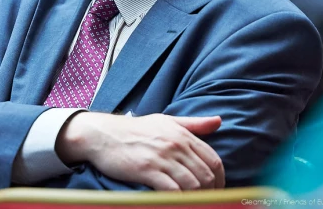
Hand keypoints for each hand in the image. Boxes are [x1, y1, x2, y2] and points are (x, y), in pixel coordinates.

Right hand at [56, 112, 223, 190]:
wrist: (101, 134)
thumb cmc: (134, 129)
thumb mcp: (164, 120)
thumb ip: (193, 124)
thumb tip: (219, 121)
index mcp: (182, 134)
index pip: (214, 160)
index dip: (221, 179)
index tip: (217, 191)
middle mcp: (175, 145)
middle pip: (206, 176)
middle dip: (210, 193)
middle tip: (205, 201)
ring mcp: (162, 158)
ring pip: (193, 185)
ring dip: (196, 199)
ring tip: (192, 204)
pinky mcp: (147, 170)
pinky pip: (173, 191)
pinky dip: (179, 201)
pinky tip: (176, 203)